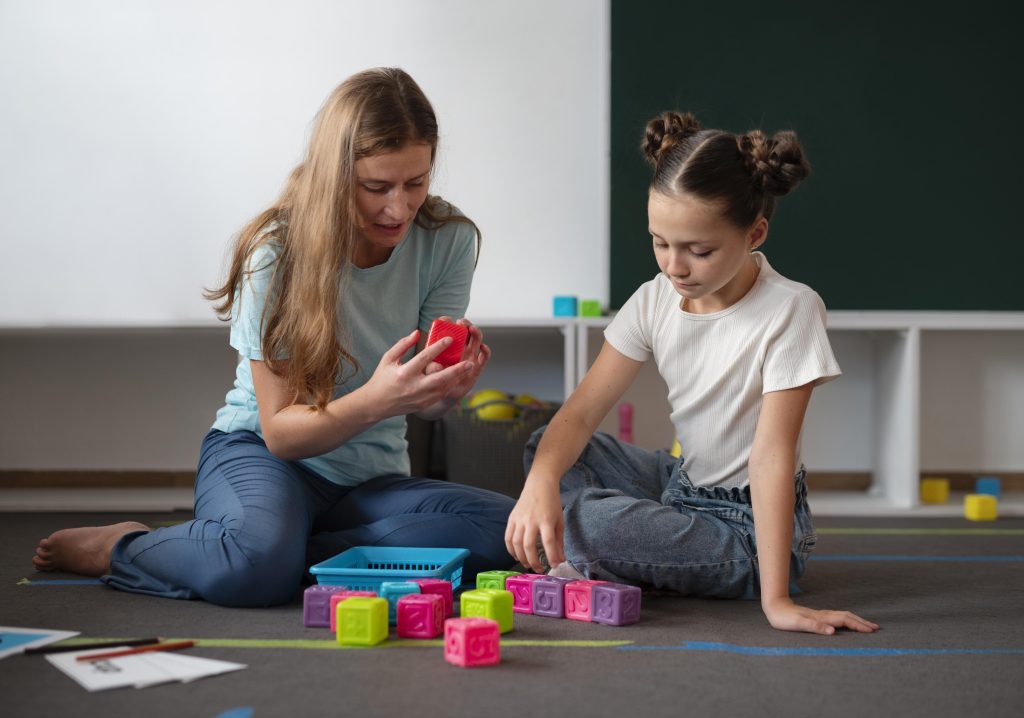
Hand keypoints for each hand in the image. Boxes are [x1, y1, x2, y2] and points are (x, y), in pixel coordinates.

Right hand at [364, 329, 472, 417]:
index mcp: (404, 373)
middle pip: (440, 378)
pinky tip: (457, 378)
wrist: (376, 404)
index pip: (424, 358)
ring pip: (443, 388)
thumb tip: (417, 333)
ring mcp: (419, 398)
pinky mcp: (423, 405)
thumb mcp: (388, 359)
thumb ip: (403, 345)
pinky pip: (440, 395)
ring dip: (457, 379)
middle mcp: (413, 387)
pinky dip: (450, 386)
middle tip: (469, 362)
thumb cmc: (382, 379)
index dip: (438, 347)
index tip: (450, 339)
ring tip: (468, 369)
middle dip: (457, 370)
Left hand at [426, 317, 489, 403]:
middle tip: (461, 323)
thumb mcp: (432, 373)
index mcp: (449, 345)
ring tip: (472, 329)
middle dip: (465, 324)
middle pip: (466, 330)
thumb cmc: (437, 380)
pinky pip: (485, 356)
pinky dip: (486, 350)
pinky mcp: (478, 366)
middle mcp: (461, 347)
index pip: (449, 329)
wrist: (446, 395)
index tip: (445, 320)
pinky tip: (483, 347)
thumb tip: (435, 364)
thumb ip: (433, 368)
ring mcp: (471, 355)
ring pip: (476, 339)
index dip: (448, 322)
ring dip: (476, 332)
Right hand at [505, 476, 563, 572]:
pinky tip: (516, 555)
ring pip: (516, 543)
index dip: (551, 556)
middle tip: (538, 569)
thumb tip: (560, 559)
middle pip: (529, 545)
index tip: (554, 565)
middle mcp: (531, 520)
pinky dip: (510, 549)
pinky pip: (507, 537)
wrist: (539, 485)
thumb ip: (559, 541)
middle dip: (533, 561)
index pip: (548, 542)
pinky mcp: (511, 518)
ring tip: (527, 564)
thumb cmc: (551, 503)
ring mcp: (519, 519)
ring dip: (521, 557)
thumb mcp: (559, 521)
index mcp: (546, 520)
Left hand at [762, 597, 879, 634]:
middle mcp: (824, 615)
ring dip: (856, 620)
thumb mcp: (798, 624)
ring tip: (867, 625)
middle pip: (847, 617)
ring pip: (843, 616)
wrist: (775, 607)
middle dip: (862, 622)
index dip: (858, 625)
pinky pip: (837, 618)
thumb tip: (833, 632)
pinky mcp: (818, 617)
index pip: (844, 620)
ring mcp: (821, 615)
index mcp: (822, 617)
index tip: (871, 630)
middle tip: (876, 628)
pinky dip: (847, 620)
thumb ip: (815, 627)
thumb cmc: (785, 618)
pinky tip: (848, 623)